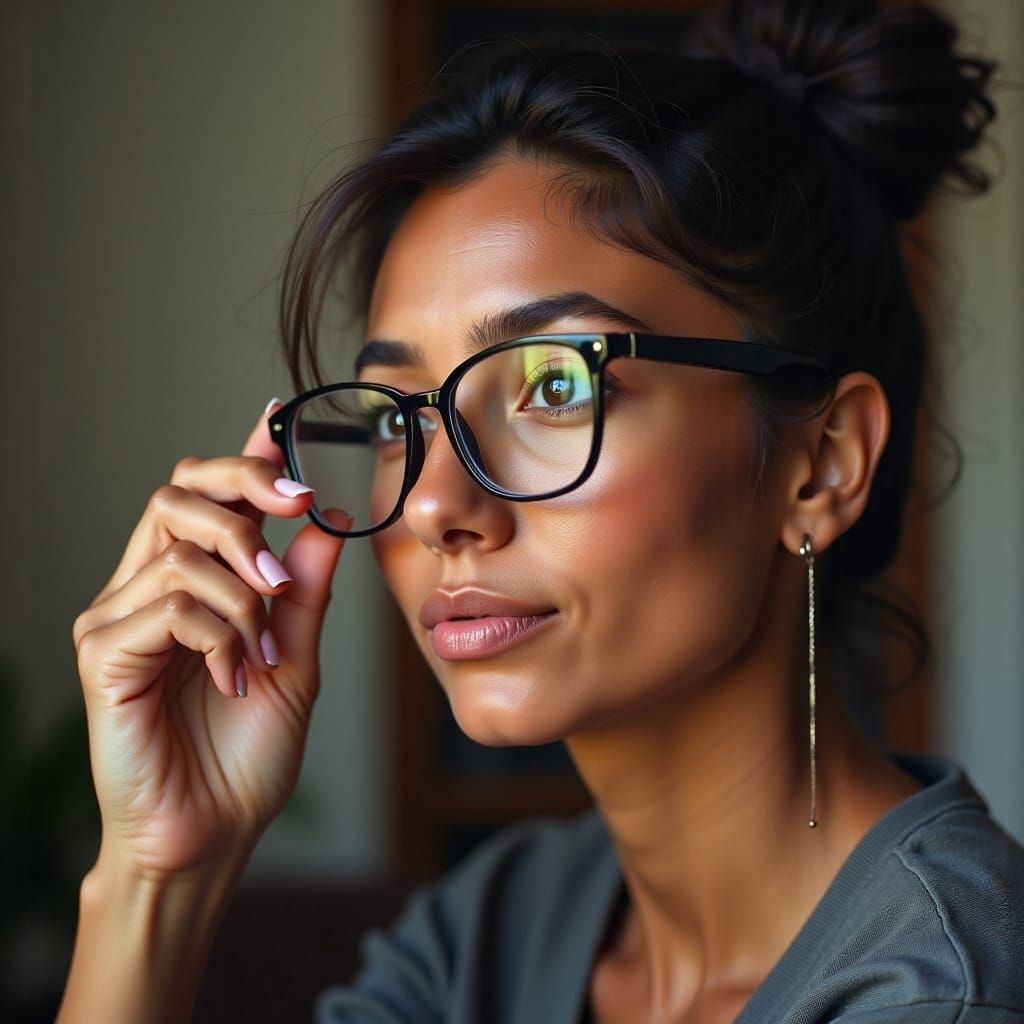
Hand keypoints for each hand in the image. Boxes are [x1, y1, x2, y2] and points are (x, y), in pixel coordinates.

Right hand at [72, 400, 346, 879]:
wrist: (211, 834)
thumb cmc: (246, 754)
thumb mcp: (296, 660)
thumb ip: (308, 591)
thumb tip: (334, 521)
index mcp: (194, 586)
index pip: (211, 499)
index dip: (245, 455)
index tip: (280, 416)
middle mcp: (146, 589)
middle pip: (179, 492)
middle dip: (246, 491)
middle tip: (298, 507)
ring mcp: (117, 618)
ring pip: (182, 548)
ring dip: (246, 591)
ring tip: (266, 646)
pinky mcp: (101, 653)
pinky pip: (169, 604)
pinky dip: (219, 633)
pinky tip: (232, 674)